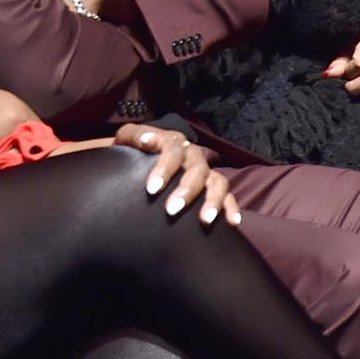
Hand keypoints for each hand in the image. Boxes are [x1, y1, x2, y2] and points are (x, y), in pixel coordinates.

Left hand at [113, 121, 238, 224]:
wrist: (137, 164)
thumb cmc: (131, 153)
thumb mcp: (127, 139)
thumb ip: (134, 136)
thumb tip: (146, 141)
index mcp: (172, 141)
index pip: (173, 150)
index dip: (165, 168)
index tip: (152, 189)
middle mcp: (192, 155)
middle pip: (197, 168)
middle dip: (186, 190)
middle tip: (172, 210)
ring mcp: (205, 171)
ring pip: (216, 182)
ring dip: (213, 200)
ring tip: (205, 220)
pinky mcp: (212, 187)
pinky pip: (228, 195)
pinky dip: (231, 207)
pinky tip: (232, 222)